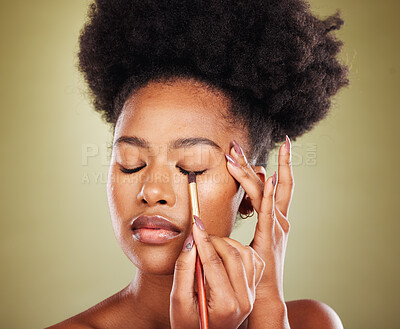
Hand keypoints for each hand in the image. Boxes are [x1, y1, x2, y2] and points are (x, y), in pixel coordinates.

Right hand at [170, 216, 265, 328]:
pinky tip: (225, 252)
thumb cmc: (188, 324)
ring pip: (246, 254)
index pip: (214, 262)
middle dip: (214, 240)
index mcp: (226, 305)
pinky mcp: (253, 290)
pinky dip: (240, 250)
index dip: (203, 240)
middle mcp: (244, 300)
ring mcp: (251, 295)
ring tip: (210, 244)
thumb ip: (183, 270)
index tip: (195, 223)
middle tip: (199, 235)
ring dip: (228, 243)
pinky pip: (253, 260)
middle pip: (233, 255)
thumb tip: (191, 241)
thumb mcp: (178, 301)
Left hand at [225, 136, 293, 303]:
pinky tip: (270, 177)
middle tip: (236, 143)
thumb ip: (249, 221)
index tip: (261, 148)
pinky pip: (269, 210)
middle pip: (270, 183)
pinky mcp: (271, 236)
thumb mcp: (251, 237)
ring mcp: (278, 226)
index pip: (273, 185)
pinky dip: (269, 193)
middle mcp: (280, 219)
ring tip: (233, 155)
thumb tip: (240, 202)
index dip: (270, 165)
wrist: (263, 294)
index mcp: (275, 218)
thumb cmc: (254, 267)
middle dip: (254, 161)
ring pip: (265, 192)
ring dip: (250, 172)